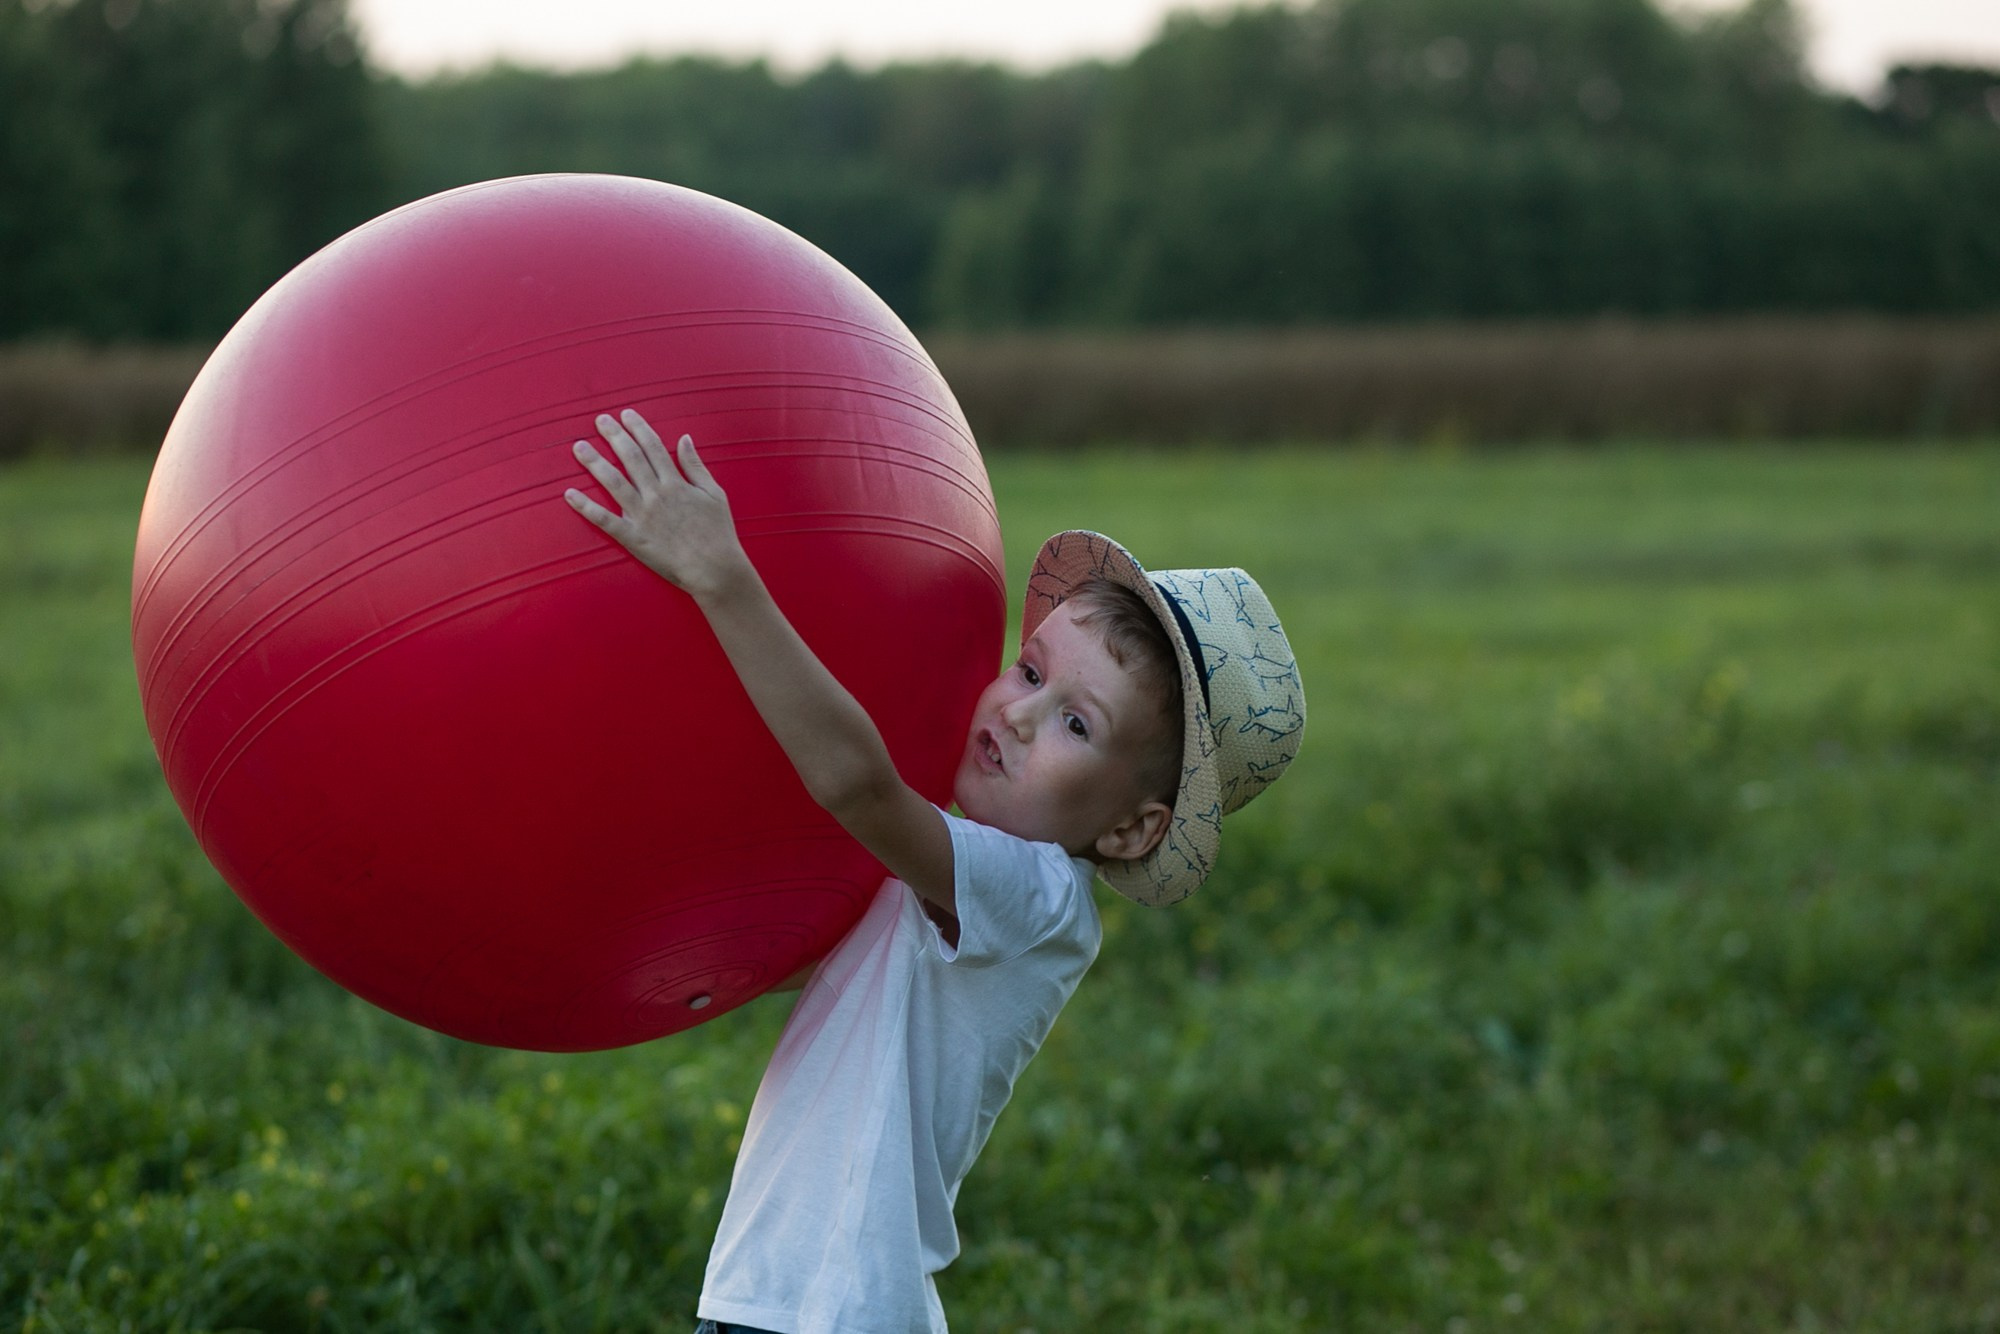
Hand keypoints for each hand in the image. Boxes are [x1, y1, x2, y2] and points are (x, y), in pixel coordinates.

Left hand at [564, 409, 749, 603]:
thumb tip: (684, 438)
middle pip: (630, 458)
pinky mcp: (633, 538)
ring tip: (579, 447)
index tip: (626, 414)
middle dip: (614, 436)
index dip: (638, 428)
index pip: (653, 447)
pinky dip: (586, 507)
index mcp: (676, 483)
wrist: (714, 568)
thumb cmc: (718, 533)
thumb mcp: (715, 493)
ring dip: (594, 463)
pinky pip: (605, 520)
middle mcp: (656, 495)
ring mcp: (642, 516)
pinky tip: (570, 494)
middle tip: (599, 420)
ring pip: (613, 483)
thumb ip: (696, 465)